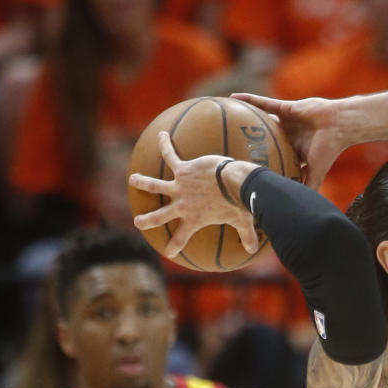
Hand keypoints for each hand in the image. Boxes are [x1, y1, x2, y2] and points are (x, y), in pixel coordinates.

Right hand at [129, 131, 260, 256]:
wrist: (233, 182)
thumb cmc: (239, 202)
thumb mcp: (244, 221)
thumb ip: (248, 235)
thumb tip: (254, 248)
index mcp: (195, 219)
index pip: (181, 238)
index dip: (174, 246)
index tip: (168, 253)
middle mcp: (182, 205)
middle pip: (159, 216)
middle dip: (147, 220)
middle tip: (137, 222)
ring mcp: (180, 186)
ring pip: (155, 185)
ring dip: (143, 182)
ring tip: (133, 179)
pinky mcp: (183, 169)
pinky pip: (170, 156)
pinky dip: (165, 145)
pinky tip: (162, 135)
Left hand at [231, 92, 343, 189]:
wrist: (340, 127)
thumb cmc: (329, 149)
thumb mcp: (316, 172)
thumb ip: (308, 186)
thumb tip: (302, 207)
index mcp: (295, 149)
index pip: (276, 155)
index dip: (262, 159)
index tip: (245, 166)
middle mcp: (289, 134)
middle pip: (265, 137)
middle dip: (250, 140)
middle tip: (228, 145)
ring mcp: (286, 120)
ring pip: (262, 118)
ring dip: (246, 117)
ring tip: (226, 118)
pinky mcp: (286, 108)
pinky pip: (264, 102)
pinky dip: (249, 99)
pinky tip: (233, 97)